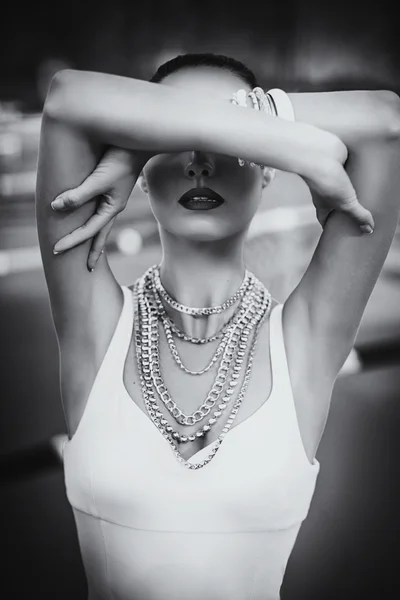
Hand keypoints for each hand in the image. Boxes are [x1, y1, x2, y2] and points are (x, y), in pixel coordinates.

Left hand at [51, 147, 152, 269]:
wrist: (140, 142)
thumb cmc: (121, 160)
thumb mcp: (98, 179)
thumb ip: (78, 194)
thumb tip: (55, 207)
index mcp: (112, 209)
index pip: (88, 232)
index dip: (71, 241)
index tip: (55, 249)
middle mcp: (114, 207)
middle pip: (101, 235)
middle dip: (92, 252)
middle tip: (87, 269)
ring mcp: (114, 199)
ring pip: (102, 225)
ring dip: (95, 238)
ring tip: (90, 251)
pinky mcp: (112, 189)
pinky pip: (101, 211)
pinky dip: (95, 221)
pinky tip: (92, 220)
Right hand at [303, 148, 374, 233]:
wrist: (320, 153)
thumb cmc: (326, 181)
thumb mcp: (346, 204)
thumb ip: (359, 216)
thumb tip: (369, 229)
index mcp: (323, 203)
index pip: (324, 218)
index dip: (330, 227)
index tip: (337, 234)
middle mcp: (327, 190)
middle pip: (336, 203)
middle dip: (346, 208)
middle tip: (358, 215)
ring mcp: (333, 176)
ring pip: (345, 185)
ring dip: (355, 188)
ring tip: (370, 194)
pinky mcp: (340, 162)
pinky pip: (351, 168)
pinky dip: (358, 171)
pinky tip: (369, 173)